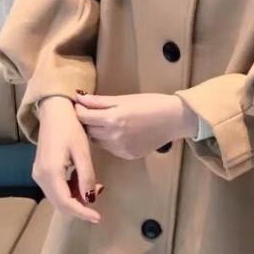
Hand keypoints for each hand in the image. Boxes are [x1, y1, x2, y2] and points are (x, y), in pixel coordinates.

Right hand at [32, 96, 102, 222]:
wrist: (55, 112)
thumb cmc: (70, 128)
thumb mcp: (82, 152)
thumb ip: (86, 176)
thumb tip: (90, 198)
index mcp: (50, 172)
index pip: (66, 202)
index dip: (82, 213)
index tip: (98, 217)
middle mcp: (40, 176)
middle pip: (60, 203)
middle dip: (80, 206)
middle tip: (99, 196)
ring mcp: (38, 174)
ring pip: (58, 197)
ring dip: (76, 198)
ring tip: (94, 187)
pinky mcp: (41, 170)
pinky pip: (56, 188)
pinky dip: (70, 190)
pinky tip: (82, 180)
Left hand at [73, 91, 199, 158]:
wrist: (174, 120)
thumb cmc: (151, 104)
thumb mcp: (124, 99)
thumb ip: (99, 101)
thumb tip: (78, 97)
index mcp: (113, 119)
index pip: (84, 117)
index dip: (79, 110)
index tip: (79, 104)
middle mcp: (115, 137)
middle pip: (88, 130)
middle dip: (86, 121)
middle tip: (89, 112)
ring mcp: (121, 149)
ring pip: (97, 141)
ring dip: (96, 132)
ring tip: (103, 121)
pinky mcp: (127, 155)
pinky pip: (110, 148)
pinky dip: (108, 140)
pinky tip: (118, 131)